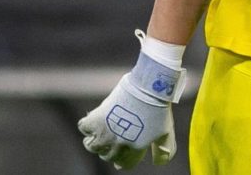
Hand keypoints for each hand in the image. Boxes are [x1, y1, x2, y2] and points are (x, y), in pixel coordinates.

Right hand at [78, 52, 184, 169]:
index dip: (122, 160)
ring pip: (92, 146)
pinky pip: (84, 128)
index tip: (119, 157)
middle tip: (112, 138)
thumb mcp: (166, 133)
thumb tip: (159, 163)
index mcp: (135, 149)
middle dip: (109, 150)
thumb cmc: (159, 107)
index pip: (124, 164)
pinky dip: (87, 124)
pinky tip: (94, 120)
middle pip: (107, 156)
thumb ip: (164, 150)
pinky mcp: (96, 121)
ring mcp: (106, 134)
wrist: (148, 87)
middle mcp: (119, 145)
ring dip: (95, 140)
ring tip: (100, 132)